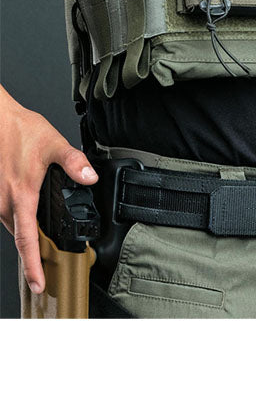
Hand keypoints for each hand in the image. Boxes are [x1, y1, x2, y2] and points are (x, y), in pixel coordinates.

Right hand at [0, 91, 97, 294]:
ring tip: (41, 249)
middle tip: (47, 271)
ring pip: (12, 226)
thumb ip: (73, 162)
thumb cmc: (18, 129)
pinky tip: (29, 218)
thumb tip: (89, 177)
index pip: (26, 240)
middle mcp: (3, 202)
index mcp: (20, 195)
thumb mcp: (53, 143)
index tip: (38, 284)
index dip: (33, 265)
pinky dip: (17, 221)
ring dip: (26, 238)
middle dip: (33, 256)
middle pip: (20, 237)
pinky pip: (5, 213)